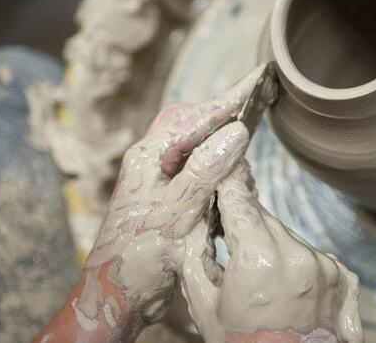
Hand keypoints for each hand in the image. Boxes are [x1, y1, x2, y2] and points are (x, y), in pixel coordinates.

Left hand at [63, 66, 270, 340]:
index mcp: (147, 158)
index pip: (195, 118)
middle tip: (255, 103)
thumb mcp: (175, 216)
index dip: (229, 99)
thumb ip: (203, 173)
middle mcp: (151, 162)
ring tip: (247, 137)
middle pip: (191, 123)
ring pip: (194, 146)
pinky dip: (217, 169)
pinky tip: (231, 176)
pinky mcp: (166, 199)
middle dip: (222, 113)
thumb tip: (235, 133)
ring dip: (221, 142)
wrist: (116, 295)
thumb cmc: (135, 258)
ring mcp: (158, 180)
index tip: (258, 79)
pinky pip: (196, 171)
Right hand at [180, 162, 362, 342]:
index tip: (218, 160)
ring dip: (269, 243)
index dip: (224, 180)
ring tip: (257, 278)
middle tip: (226, 236)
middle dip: (241, 221)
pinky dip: (295, 262)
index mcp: (260, 261)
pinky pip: (310, 253)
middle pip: (262, 216)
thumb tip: (191, 217)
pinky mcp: (344, 277)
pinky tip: (283, 290)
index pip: (237, 199)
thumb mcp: (204, 304)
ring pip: (286, 234)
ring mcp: (326, 267)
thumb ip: (194, 254)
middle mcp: (298, 257)